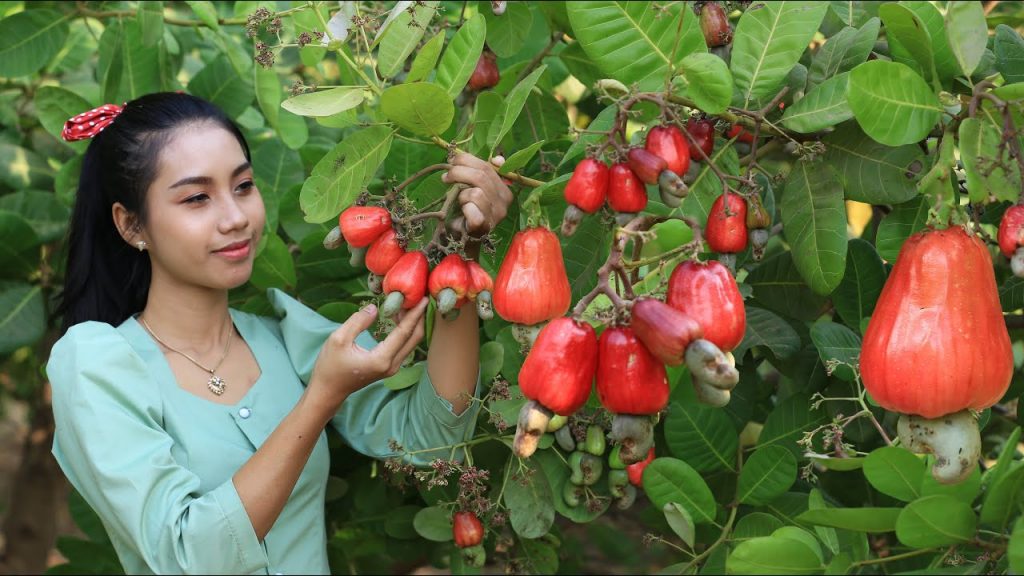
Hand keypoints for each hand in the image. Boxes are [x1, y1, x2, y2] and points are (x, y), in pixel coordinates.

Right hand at [308, 298, 428, 409]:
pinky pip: (403, 346)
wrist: (328, 391)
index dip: (415, 314)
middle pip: (414, 338)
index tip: (424, 299)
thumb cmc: (330, 366)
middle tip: (417, 298)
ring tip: (405, 304)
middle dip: (418, 317)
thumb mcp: (338, 339)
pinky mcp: (389, 367)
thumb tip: (374, 308)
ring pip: (410, 342)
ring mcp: (392, 368)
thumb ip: (357, 322)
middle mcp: (392, 365)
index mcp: (381, 359)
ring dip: (411, 323)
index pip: (404, 333)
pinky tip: (397, 317)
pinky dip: (404, 330)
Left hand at [442, 153, 513, 237]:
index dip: (467, 160)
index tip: (453, 162)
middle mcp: (504, 201)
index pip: (487, 166)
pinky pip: (472, 209)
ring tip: (458, 200)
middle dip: (458, 172)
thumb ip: (484, 172)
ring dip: (462, 194)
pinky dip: (464, 207)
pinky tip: (463, 211)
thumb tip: (498, 159)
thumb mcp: (476, 187)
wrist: (463, 238)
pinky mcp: (484, 226)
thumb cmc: (467, 210)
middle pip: (481, 176)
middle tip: (446, 177)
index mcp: (504, 188)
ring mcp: (496, 214)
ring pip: (477, 192)